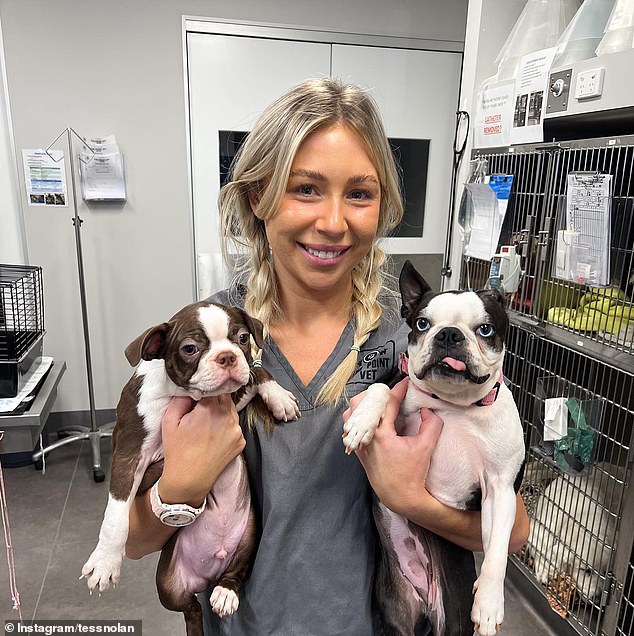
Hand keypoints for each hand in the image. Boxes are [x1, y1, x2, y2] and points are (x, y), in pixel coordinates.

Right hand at [159, 395, 244, 506]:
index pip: (213, 387)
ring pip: (231, 410)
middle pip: (224, 397)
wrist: (189, 480)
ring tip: (207, 424)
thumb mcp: (169, 421)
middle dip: (214, 399)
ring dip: (222, 411)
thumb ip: (180, 399)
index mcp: (210, 409)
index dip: (204, 390)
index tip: (197, 397)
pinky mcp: (241, 441)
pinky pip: (235, 426)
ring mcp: (237, 430)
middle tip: (201, 409)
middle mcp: (227, 417)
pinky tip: (214, 436)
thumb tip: (190, 389)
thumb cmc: (177, 451)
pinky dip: (227, 426)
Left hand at [355, 382, 443, 516]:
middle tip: (391, 392)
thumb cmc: (412, 474)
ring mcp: (359, 443)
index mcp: (382, 434)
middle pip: (362, 402)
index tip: (407, 383)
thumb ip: (431, 425)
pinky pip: (350, 426)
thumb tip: (427, 409)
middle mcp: (366, 437)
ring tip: (380, 402)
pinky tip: (372, 417)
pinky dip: (359, 416)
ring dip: (364, 404)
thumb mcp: (426, 447)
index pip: (387, 403)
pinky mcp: (358, 449)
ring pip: (352, 413)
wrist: (400, 497)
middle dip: (376, 393)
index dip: (398, 389)